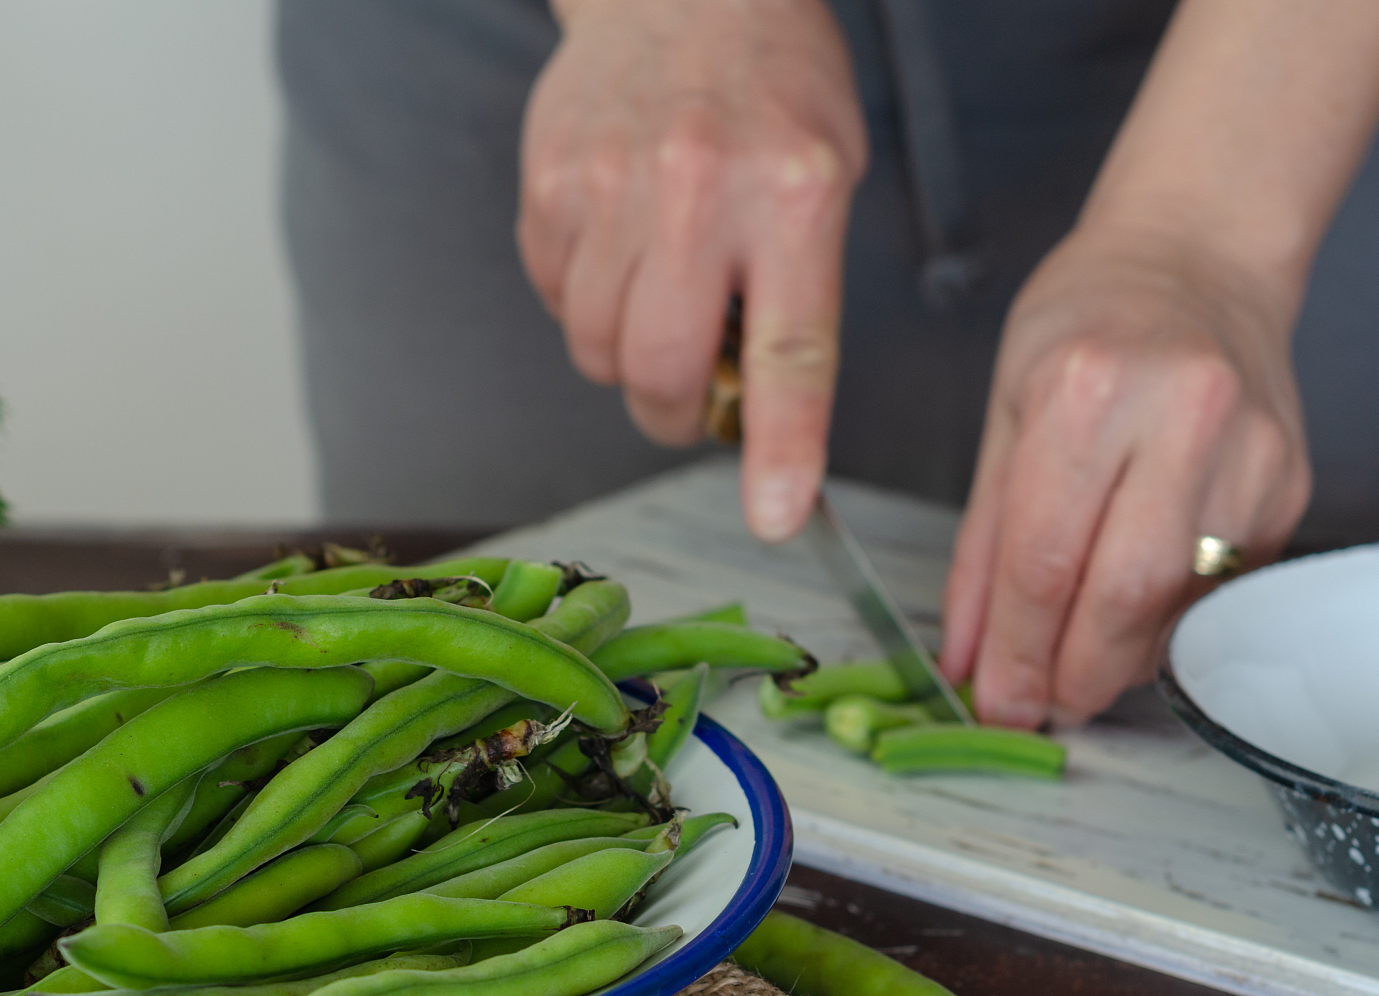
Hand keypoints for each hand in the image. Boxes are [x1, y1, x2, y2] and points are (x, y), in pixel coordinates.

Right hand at [520, 0, 865, 540]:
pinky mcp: (550, 184)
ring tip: (660, 293)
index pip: (791, 351)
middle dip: (673, 412)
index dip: (781, 448)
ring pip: (598, 349)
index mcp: (796, 194)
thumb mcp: (828, 178)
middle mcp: (701, 190)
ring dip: (626, 355)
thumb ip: (796, 296)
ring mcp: (612, 185)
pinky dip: (585, 301)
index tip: (777, 519)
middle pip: (664, 368)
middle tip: (690, 397)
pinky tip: (619, 247)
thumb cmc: (771, 93)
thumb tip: (749, 418)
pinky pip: (556, 299)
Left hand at [939, 227, 1311, 728]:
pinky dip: (1167, 623)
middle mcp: (1179, 416)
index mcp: (1087, 389)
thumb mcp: (1004, 409)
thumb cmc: (1092, 319)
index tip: (995, 699)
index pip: (1043, 558)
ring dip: (1119, 659)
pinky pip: (1222, 586)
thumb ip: (982, 545)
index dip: (1015, 651)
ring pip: (1181, 604)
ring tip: (1076, 662)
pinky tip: (1131, 617)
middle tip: (1036, 701)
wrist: (1199, 255)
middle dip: (1071, 672)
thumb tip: (966, 653)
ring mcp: (1249, 452)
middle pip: (1123, 594)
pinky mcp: (1289, 483)